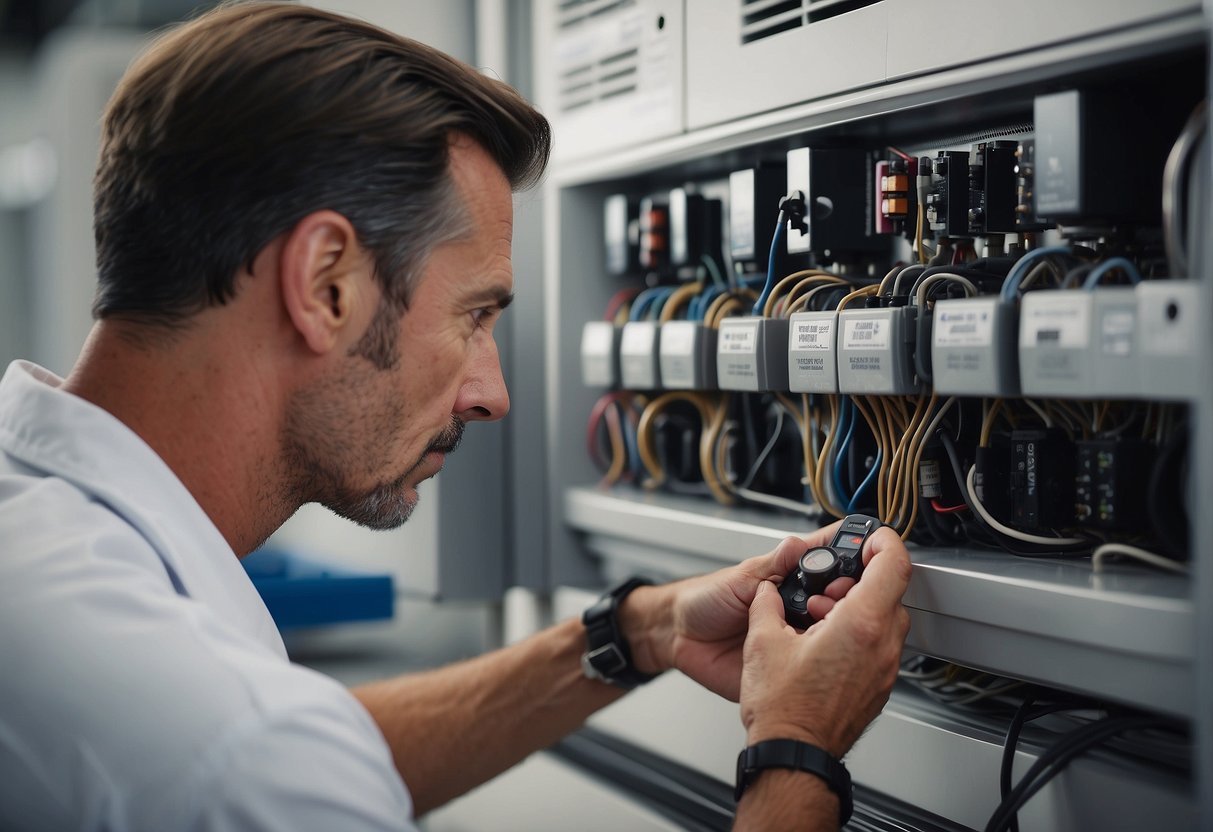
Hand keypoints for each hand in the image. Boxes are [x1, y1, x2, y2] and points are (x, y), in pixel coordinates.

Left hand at [622, 521, 852, 701]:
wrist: (678, 637)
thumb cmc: (703, 600)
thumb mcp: (740, 578)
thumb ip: (772, 564)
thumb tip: (798, 545)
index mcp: (788, 578)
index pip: (829, 562)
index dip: (851, 559)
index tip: (869, 554)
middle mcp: (796, 607)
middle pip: (839, 600)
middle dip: (846, 597)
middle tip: (838, 595)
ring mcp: (793, 636)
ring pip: (832, 633)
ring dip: (835, 628)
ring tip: (824, 622)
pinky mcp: (785, 666)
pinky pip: (810, 666)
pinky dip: (820, 660)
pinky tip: (824, 654)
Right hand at [738, 526, 911, 756]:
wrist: (793, 754)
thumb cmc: (783, 709)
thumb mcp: (761, 641)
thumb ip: (768, 602)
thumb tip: (769, 591)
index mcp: (859, 625)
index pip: (893, 565)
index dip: (884, 542)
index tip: (870, 537)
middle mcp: (880, 647)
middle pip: (891, 592)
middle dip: (860, 578)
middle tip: (828, 584)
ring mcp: (882, 670)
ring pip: (886, 620)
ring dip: (858, 607)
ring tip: (819, 615)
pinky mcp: (876, 688)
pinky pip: (878, 647)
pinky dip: (858, 633)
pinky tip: (823, 641)